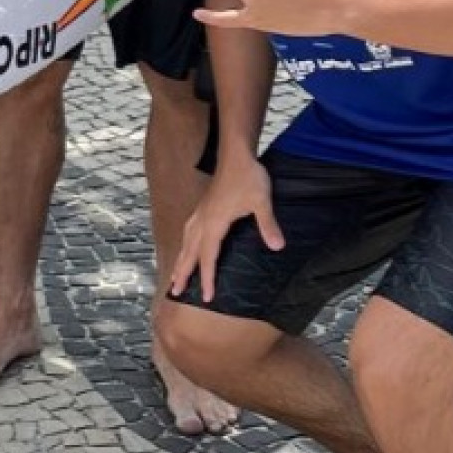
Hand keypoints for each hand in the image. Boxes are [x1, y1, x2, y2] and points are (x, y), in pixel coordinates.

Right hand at [167, 153, 282, 303]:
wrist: (236, 154)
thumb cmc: (249, 177)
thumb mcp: (262, 201)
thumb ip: (268, 225)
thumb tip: (277, 246)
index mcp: (214, 223)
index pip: (208, 257)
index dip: (207, 278)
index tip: (206, 298)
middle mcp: (202, 221)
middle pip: (189, 253)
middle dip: (182, 274)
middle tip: (174, 293)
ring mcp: (200, 213)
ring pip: (186, 242)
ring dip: (180, 260)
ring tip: (175, 276)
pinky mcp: (203, 208)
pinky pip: (188, 232)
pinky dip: (185, 245)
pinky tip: (187, 247)